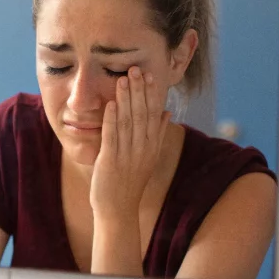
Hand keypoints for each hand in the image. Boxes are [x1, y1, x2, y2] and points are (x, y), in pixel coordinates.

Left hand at [89, 67, 170, 220]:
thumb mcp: (147, 156)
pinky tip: (111, 104)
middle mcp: (143, 148)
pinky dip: (112, 119)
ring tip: (124, 79)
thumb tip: (167, 111)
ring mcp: (127, 154)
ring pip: (128, 121)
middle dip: (139, 91)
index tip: (150, 75)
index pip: (154, 115)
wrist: (118, 209)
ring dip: (126, 99)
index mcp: (152, 146)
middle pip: (143, 114)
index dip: (152, 94)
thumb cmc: (129, 182)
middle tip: (136, 69)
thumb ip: (157, 133)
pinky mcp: (111, 160)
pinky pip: (113, 136)